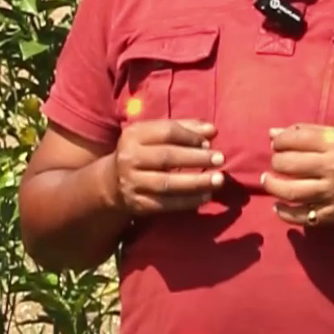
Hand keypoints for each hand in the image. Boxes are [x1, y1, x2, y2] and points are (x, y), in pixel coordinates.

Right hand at [109, 119, 225, 216]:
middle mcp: (129, 158)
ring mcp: (132, 183)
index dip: (190, 136)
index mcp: (133, 135)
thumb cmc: (143, 152)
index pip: (166, 132)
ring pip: (167, 184)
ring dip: (196, 182)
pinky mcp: (138, 204)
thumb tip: (212, 131)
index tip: (210, 141)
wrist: (112, 182)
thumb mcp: (155, 135)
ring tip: (218, 180)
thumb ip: (184, 129)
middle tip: (221, 159)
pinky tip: (206, 196)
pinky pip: (166, 204)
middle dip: (196, 158)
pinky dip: (188, 201)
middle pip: (166, 157)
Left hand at [261, 124, 333, 226]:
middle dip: (276, 162)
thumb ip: (309, 133)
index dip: (278, 142)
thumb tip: (272, 134)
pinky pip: (301, 216)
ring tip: (268, 181)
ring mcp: (333, 193)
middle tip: (277, 163)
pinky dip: (284, 213)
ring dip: (272, 186)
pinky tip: (278, 206)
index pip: (293, 139)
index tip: (278, 145)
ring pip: (288, 191)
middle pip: (286, 164)